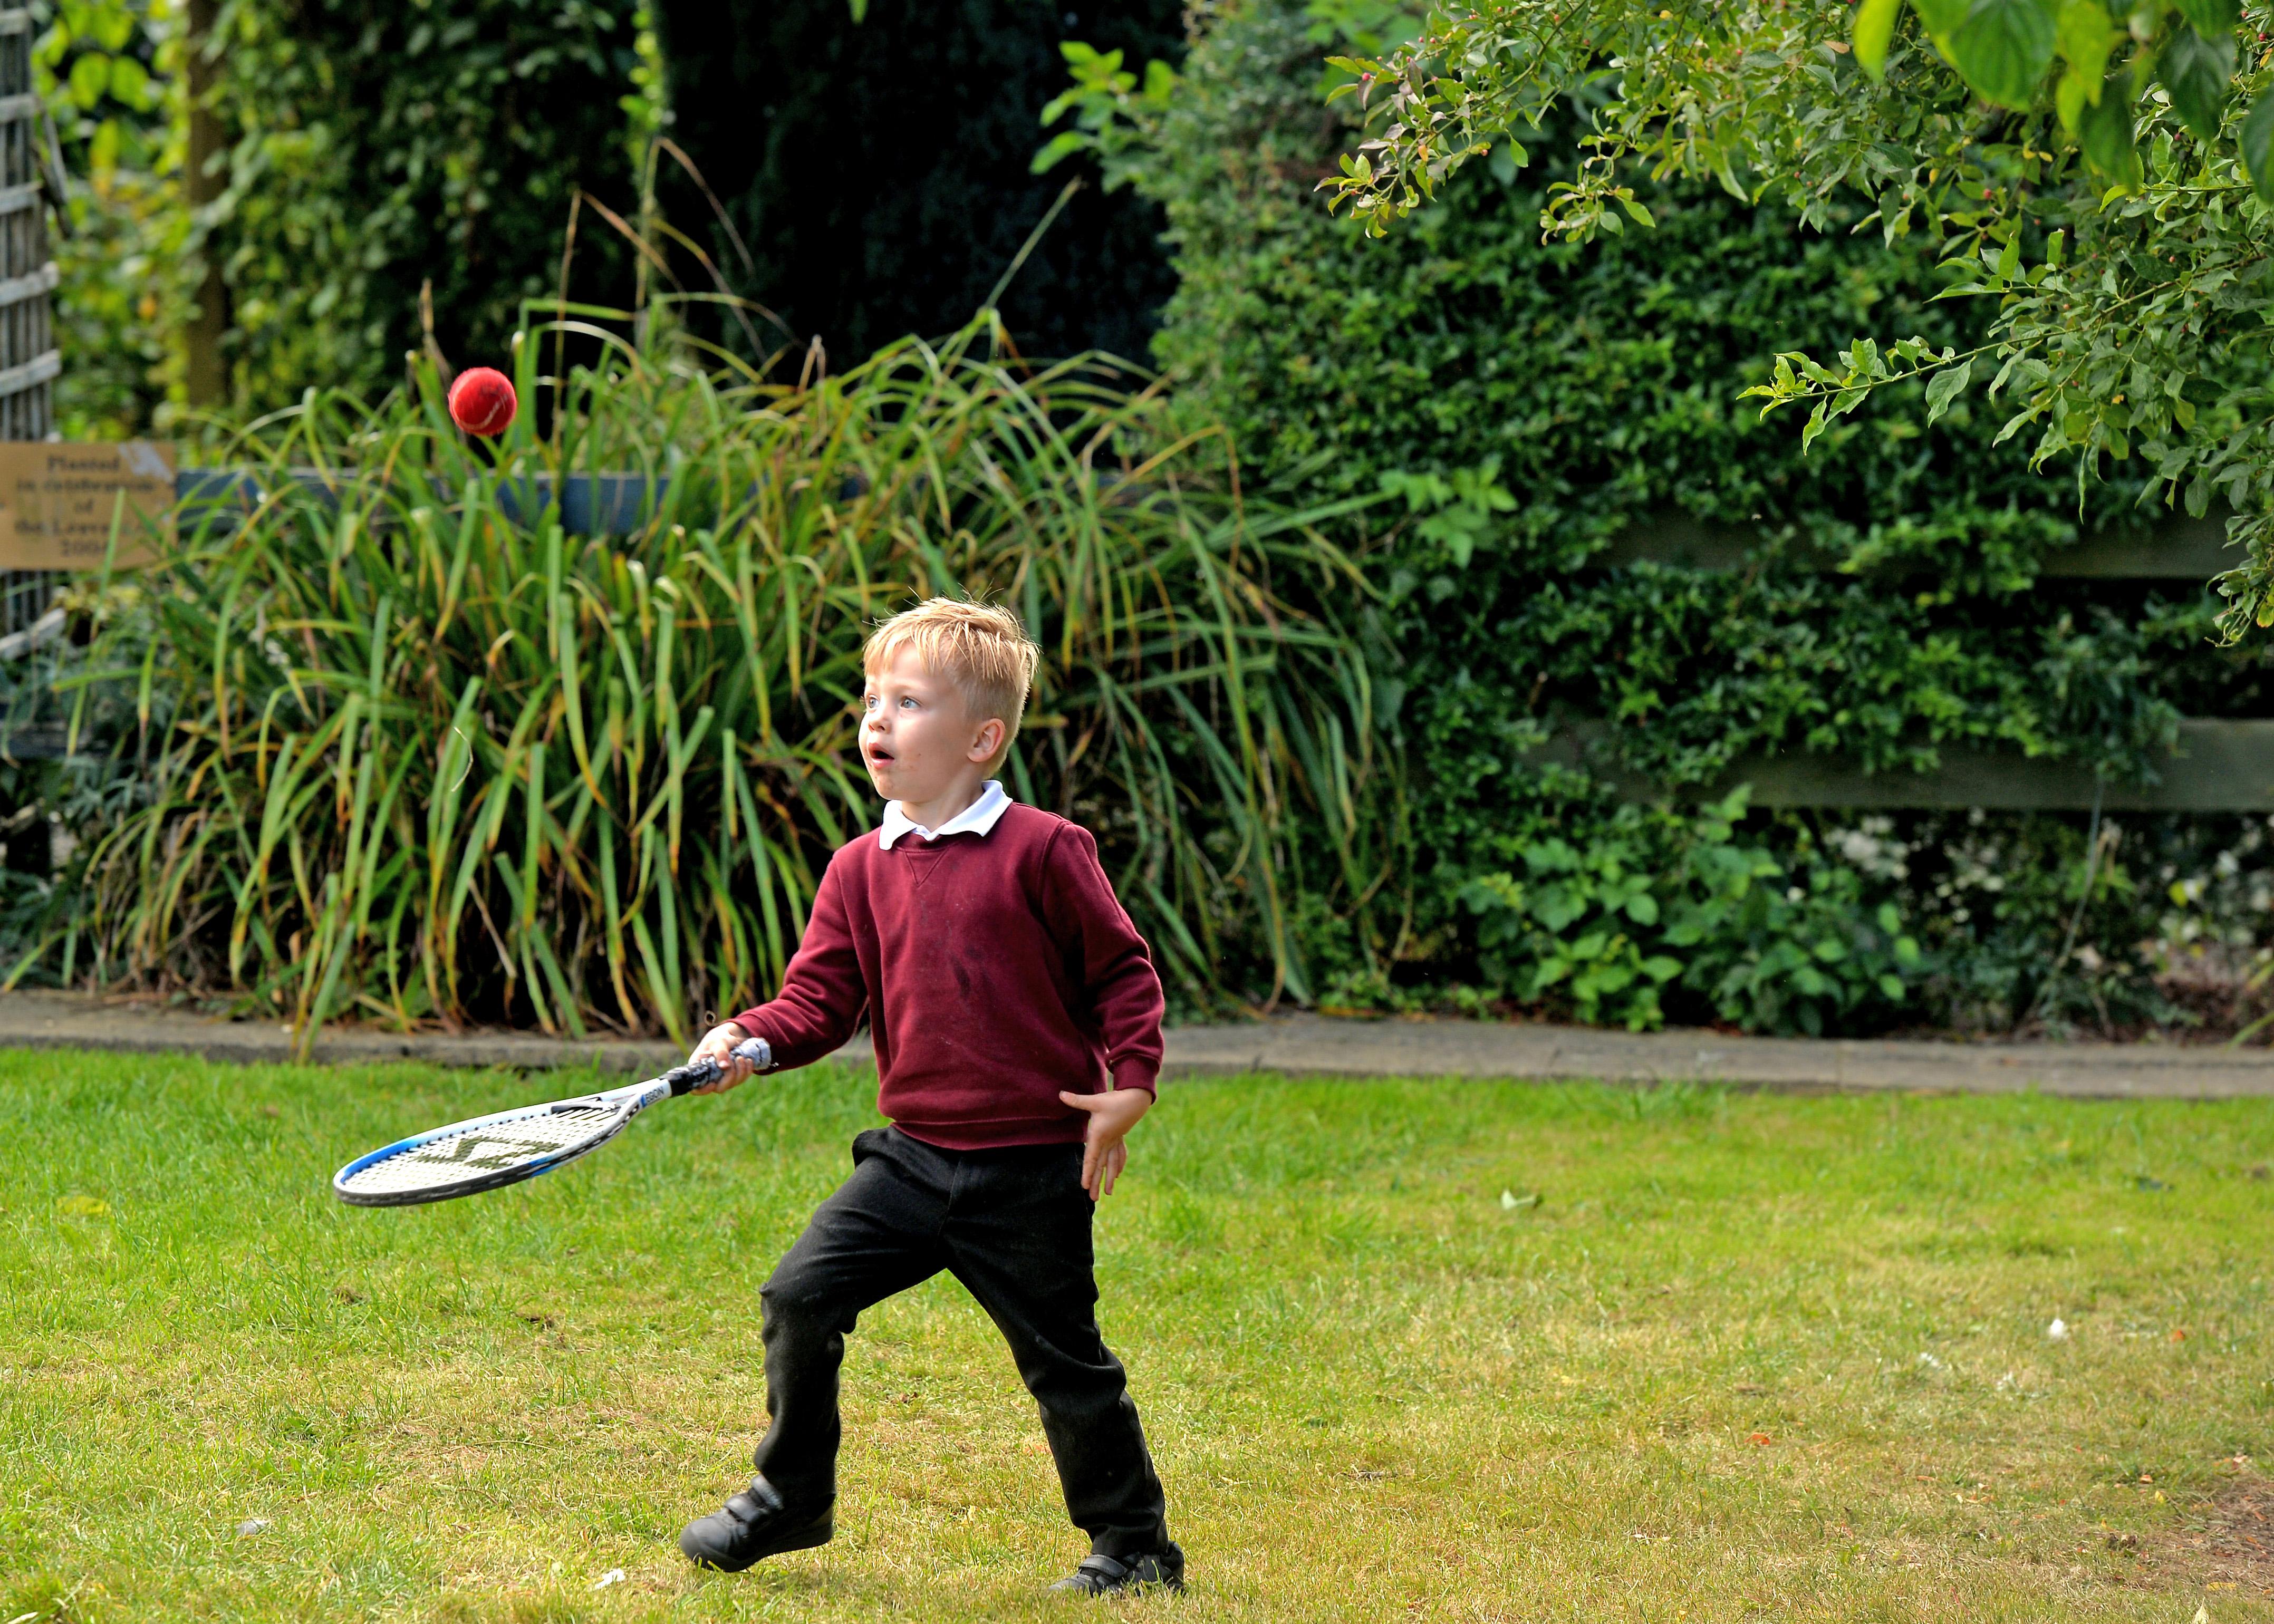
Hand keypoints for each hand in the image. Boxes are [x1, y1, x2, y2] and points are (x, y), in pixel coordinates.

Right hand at [686, 1020, 755, 1093]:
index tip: (713, 1083)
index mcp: (699, 1069)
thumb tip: (724, 1066)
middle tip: (737, 1059)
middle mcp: (709, 1076)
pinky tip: (748, 1061)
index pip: (697, 1088)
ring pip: (731, 1084)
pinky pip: (741, 1080)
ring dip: (741, 1072)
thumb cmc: (719, 1038)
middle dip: (730, 1076)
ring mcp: (721, 1078)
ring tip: (742, 1057)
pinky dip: (747, 1071)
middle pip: (719, 1088)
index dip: (703, 1090)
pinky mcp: (732, 1077)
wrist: (730, 1035)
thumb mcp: (718, 1042)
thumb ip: (721, 1053)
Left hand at [1057, 1085, 1152, 1200]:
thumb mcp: (1095, 1100)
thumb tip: (1060, 1094)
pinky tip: (1118, 1174)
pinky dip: (1118, 1165)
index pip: (1091, 1158)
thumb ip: (1077, 1100)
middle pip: (1101, 1166)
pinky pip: (1119, 1155)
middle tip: (1094, 1199)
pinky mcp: (1120, 1137)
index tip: (1084, 1186)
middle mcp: (1108, 1142)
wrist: (1136, 1099)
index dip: (1087, 1173)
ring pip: (1111, 1164)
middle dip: (1097, 1183)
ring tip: (1108, 1193)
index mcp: (1100, 1136)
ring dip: (1109, 1179)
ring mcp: (1116, 1141)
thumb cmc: (1114, 1100)